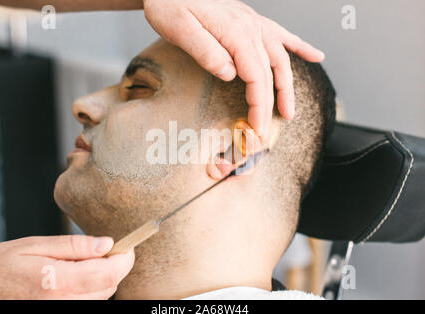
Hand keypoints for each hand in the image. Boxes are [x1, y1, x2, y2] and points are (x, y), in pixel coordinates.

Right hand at [0, 235, 133, 298]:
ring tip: (82, 265)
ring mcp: (62, 313)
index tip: (127, 248)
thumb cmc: (0, 268)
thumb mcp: (34, 246)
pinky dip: (90, 291)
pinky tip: (75, 280)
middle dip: (113, 267)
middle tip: (102, 252)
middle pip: (109, 287)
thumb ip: (74, 246)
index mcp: (58, 282)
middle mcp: (63, 304)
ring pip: (101, 298)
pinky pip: (88, 305)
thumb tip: (107, 243)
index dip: (124, 259)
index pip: (108, 273)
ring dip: (102, 280)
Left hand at [143, 0, 324, 137]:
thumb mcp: (180, 29)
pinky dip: (299, 47)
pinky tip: (314, 55)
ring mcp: (252, 22)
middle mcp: (250, 27)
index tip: (257, 127)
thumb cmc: (169, 4)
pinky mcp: (249, 20)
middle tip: (267, 131)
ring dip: (286, 85)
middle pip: (270, 72)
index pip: (256, 77)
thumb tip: (230, 74)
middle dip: (271, 105)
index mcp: (236, 32)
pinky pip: (280, 35)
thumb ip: (207, 52)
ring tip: (290, 110)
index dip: (259, 105)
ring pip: (280, 57)